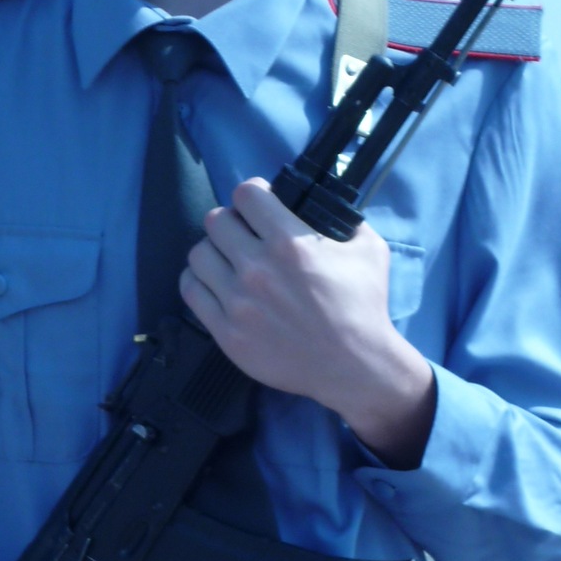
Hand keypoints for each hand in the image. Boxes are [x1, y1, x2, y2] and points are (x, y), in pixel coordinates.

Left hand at [180, 177, 436, 468]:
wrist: (354, 366)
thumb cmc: (363, 306)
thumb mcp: (369, 250)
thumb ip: (345, 220)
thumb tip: (323, 202)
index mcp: (289, 243)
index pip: (246, 194)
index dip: (253, 195)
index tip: (260, 206)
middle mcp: (257, 268)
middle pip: (215, 220)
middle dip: (232, 221)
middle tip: (244, 235)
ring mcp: (237, 301)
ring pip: (198, 253)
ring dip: (213, 251)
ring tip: (228, 261)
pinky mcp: (226, 330)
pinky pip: (191, 290)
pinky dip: (199, 280)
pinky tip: (216, 282)